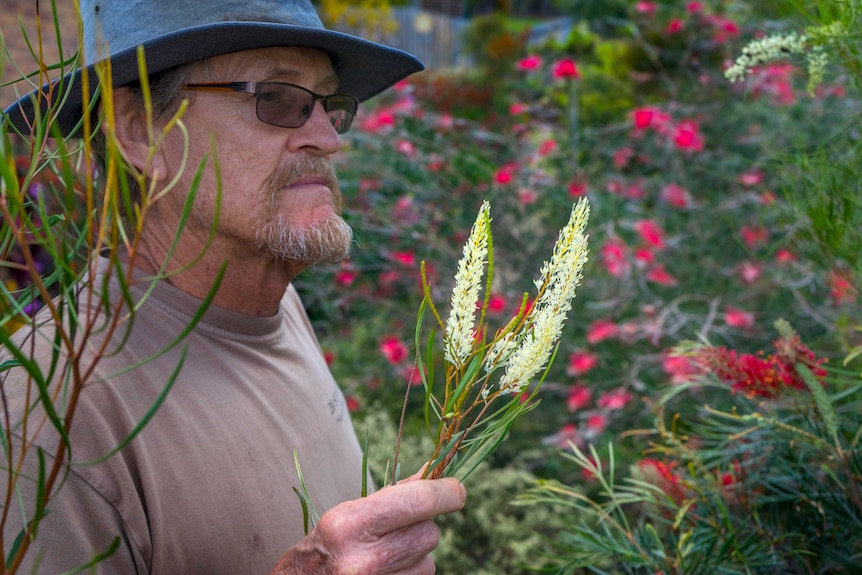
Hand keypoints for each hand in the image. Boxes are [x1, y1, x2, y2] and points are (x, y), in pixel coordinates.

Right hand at [271, 476, 465, 573]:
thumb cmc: (327, 545)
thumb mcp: (350, 513)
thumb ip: (394, 495)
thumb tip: (437, 475)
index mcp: (350, 524)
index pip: (419, 502)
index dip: (446, 493)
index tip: (457, 490)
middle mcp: (363, 559)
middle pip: (429, 533)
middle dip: (424, 525)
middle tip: (401, 526)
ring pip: (428, 560)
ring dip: (417, 553)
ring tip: (386, 553)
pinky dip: (411, 571)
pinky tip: (386, 570)